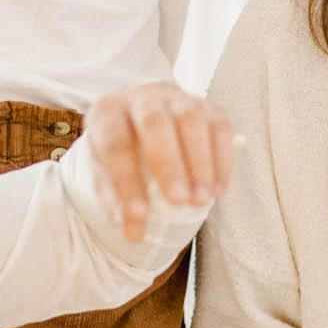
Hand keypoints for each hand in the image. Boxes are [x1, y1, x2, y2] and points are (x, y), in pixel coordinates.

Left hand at [82, 83, 233, 242]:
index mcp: (108, 112)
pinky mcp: (206, 106)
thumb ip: (115, 200)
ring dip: (200, 163)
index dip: (127, 181)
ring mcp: (177, 98)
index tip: (139, 217)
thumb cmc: (122, 152)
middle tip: (179, 201)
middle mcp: (142, 97)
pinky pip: (220, 126)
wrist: (140, 121)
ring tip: (202, 200)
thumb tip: (133, 229)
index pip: (116, 144)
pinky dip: (221, 160)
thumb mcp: (106, 173)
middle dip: (170, 164)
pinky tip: (218, 189)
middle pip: (155, 122)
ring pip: (192, 120)